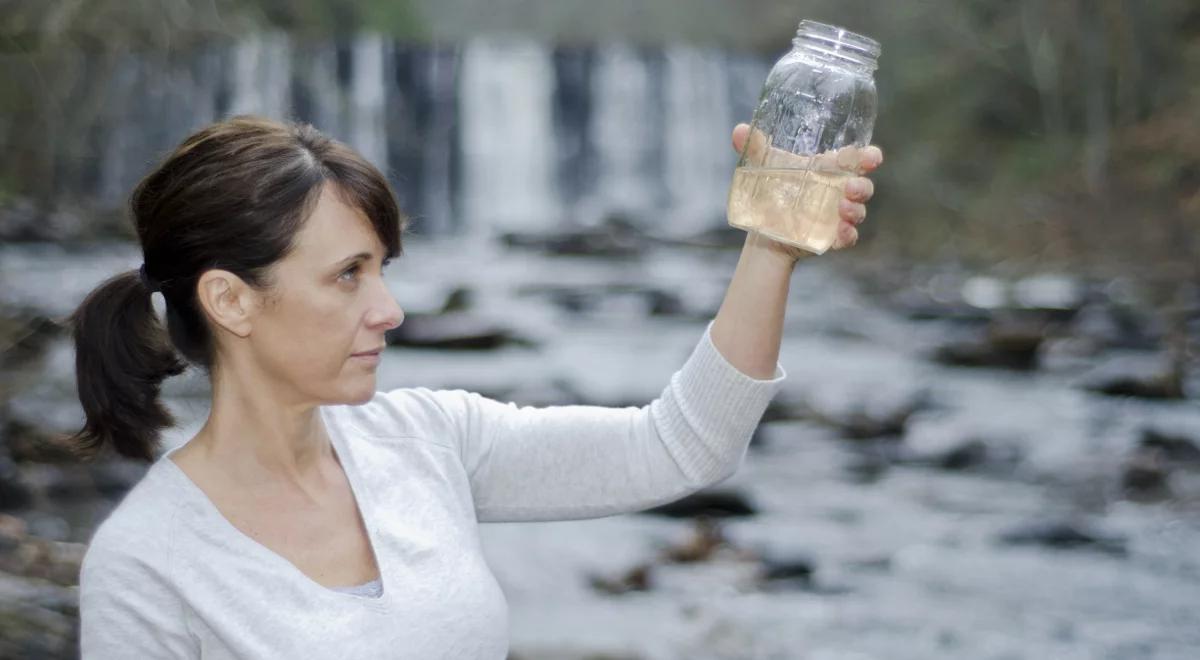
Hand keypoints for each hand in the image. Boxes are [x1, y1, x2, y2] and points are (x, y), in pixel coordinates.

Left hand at [731, 123, 882, 260]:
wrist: (763, 228)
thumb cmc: (773, 191)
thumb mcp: (764, 167)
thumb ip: (756, 148)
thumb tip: (740, 130)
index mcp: (830, 170)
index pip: (858, 159)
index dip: (870, 156)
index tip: (871, 157)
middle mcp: (839, 192)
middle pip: (863, 186)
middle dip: (862, 186)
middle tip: (849, 187)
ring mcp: (838, 215)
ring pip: (859, 211)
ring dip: (855, 210)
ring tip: (841, 208)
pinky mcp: (832, 237)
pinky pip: (848, 237)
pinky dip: (848, 235)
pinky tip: (840, 232)